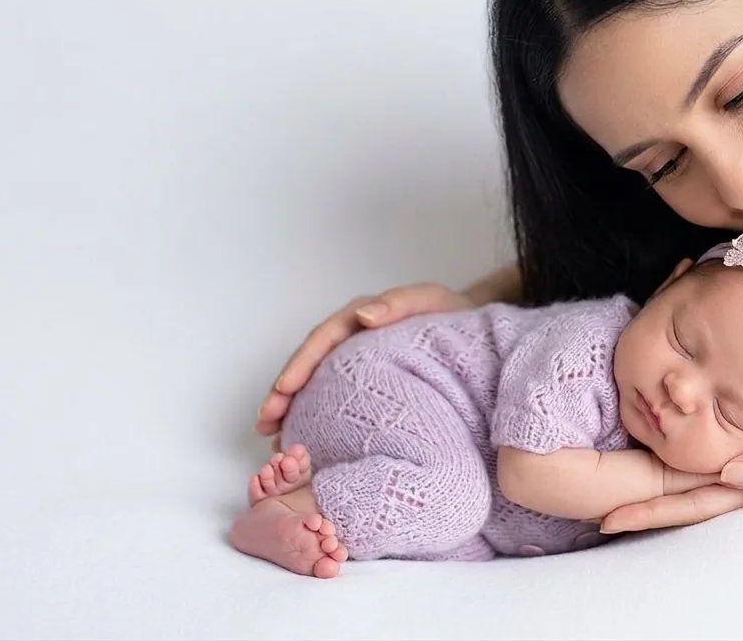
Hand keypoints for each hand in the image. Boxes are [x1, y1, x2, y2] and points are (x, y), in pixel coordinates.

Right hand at [255, 283, 474, 445]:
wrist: (476, 336)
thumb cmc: (451, 315)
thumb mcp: (430, 301)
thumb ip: (399, 303)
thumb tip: (362, 314)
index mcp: (361, 320)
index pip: (322, 339)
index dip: (301, 364)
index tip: (284, 389)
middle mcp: (351, 341)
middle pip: (309, 365)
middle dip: (283, 392)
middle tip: (266, 422)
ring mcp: (357, 365)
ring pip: (315, 385)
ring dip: (291, 409)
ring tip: (273, 438)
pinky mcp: (367, 387)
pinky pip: (333, 400)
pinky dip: (315, 417)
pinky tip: (304, 441)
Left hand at [601, 397, 742, 532]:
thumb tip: (733, 474)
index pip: (691, 502)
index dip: (650, 510)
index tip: (609, 517)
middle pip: (684, 497)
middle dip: (642, 506)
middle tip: (595, 511)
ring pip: (697, 482)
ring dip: (659, 491)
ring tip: (620, 493)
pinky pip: (719, 460)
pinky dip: (688, 466)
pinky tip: (670, 462)